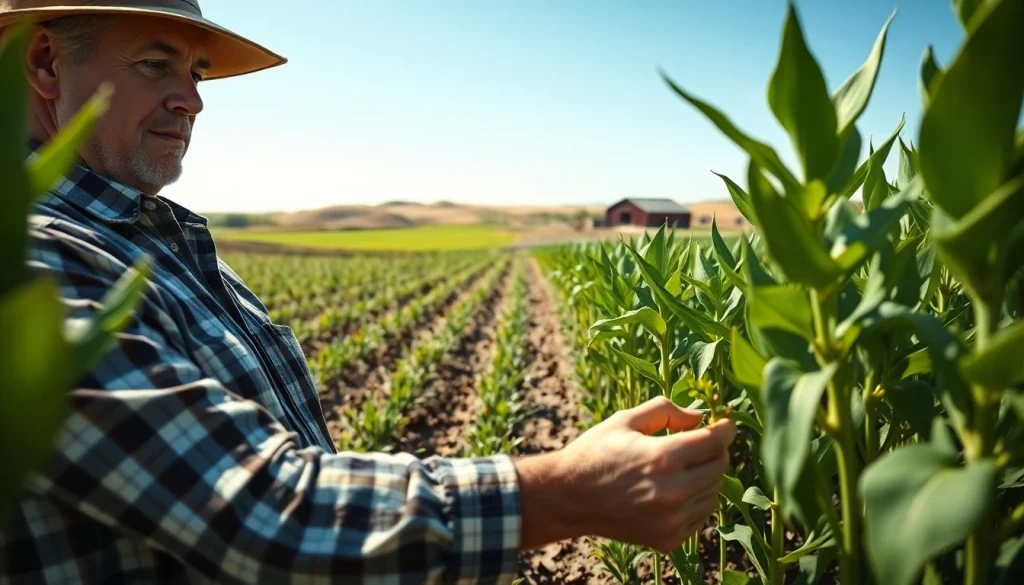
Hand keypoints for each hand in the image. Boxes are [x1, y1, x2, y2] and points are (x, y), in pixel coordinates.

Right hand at [516, 396, 735, 551]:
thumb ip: (666, 411)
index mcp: (663, 458)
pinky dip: (695, 501)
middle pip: (719, 467)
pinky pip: (700, 516)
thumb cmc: (595, 453)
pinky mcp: (668, 539)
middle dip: (715, 451)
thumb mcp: (625, 420)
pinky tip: (674, 490)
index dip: (725, 429)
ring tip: (682, 467)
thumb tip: (700, 418)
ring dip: (706, 477)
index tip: (726, 423)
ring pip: (713, 493)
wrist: (568, 498)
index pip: (714, 442)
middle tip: (701, 443)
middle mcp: (672, 492)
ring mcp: (671, 520)